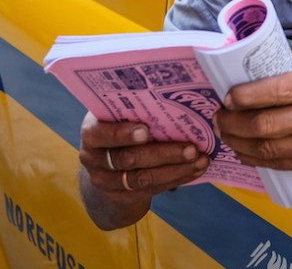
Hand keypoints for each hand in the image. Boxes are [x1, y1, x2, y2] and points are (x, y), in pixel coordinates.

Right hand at [78, 113, 208, 229]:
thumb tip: (176, 95)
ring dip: (175, 169)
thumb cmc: (120, 125)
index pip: (102, 134)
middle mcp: (94, 158)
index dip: (123, 134)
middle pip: (129, 159)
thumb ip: (136, 108)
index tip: (147, 130)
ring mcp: (106, 181)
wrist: (107, 162)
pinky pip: (151, 189)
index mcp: (92, 132)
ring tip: (200, 160)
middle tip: (192, 148)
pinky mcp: (122, 196)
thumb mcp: (119, 113)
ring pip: (143, 179)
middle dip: (164, 153)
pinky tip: (195, 170)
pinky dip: (176, 179)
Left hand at [215, 53, 291, 171]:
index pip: (276, 92)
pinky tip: (242, 148)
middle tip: (220, 116)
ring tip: (226, 132)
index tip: (227, 96)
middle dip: (234, 122)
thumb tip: (245, 74)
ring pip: (268, 149)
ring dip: (238, 142)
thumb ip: (284, 70)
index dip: (245, 97)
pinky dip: (254, 158)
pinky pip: (279, 164)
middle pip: (266, 125)